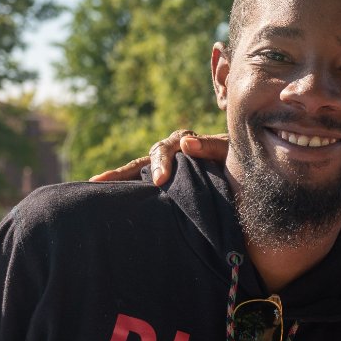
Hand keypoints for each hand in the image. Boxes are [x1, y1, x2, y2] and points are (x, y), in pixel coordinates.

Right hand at [87, 130, 228, 185]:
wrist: (247, 170)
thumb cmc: (241, 160)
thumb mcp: (232, 151)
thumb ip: (212, 146)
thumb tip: (186, 144)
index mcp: (186, 142)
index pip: (166, 149)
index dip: (161, 163)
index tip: (160, 180)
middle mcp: (172, 152)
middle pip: (143, 160)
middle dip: (123, 172)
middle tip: (101, 181)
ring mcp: (167, 167)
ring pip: (137, 171)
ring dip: (117, 178)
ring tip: (93, 184)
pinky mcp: (166, 182)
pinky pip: (143, 184)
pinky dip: (126, 189)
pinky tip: (107, 197)